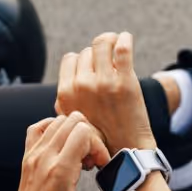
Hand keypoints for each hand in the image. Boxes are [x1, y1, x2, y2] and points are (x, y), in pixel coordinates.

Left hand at [0, 112, 137, 190]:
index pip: (84, 133)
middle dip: (90, 137)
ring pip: (58, 121)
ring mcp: (33, 155)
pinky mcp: (27, 156)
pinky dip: (55, 130)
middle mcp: (45, 158)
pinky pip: (40, 127)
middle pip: (73, 121)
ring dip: (75, 135)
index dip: (99, 147)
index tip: (99, 168)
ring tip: (79, 158)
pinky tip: (64, 148)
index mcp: (60, 172)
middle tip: (92, 162)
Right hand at [56, 32, 156, 154]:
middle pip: (87, 51)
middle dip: (98, 55)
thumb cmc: (101, 138)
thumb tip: (64, 88)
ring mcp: (104, 82)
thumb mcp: (72, 122)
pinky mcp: (125, 82)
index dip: (83, 61)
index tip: (94, 67)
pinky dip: (124, 39)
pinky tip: (126, 40)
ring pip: (102, 43)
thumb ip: (65, 103)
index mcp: (66, 94)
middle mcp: (82, 86)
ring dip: (111, 41)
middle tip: (109, 64)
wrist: (127, 151)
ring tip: (118, 45)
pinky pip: (122, 48)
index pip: (70, 58)